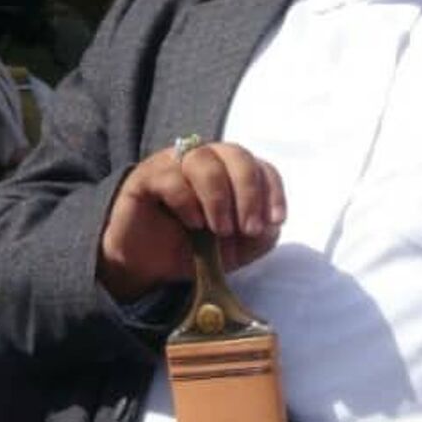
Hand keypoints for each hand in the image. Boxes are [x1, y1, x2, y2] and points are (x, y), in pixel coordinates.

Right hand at [98, 140, 285, 302]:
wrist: (148, 267)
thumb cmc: (193, 250)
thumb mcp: (235, 250)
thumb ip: (259, 235)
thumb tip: (270, 222)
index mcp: (230, 173)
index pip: (259, 165)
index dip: (272, 190)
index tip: (276, 220)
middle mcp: (204, 160)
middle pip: (235, 153)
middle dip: (249, 192)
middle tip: (247, 228)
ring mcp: (174, 164)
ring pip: (203, 159)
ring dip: (218, 197)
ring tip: (218, 230)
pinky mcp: (146, 176)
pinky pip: (171, 175)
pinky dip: (188, 201)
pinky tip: (192, 223)